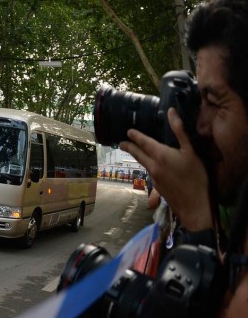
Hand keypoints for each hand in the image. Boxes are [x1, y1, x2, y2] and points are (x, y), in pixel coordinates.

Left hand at [120, 109, 211, 230]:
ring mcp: (153, 178)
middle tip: (122, 143)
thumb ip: (180, 131)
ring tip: (136, 151)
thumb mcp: (191, 151)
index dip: (136, 136)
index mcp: (160, 155)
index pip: (144, 142)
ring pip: (144, 164)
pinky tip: (154, 167)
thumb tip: (171, 112)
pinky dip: (149, 166)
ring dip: (138, 157)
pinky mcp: (157, 187)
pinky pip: (150, 173)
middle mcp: (153, 166)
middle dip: (130, 147)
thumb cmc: (196, 176)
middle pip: (138, 154)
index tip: (128, 132)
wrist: (193, 205)